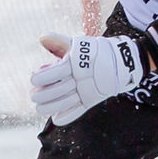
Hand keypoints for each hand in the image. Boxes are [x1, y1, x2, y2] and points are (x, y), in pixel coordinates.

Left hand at [29, 34, 145, 125]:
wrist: (124, 61)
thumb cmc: (96, 51)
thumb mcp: (80, 44)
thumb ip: (59, 42)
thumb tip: (42, 39)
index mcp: (76, 63)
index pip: (55, 73)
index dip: (41, 77)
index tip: (33, 79)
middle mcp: (82, 78)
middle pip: (58, 90)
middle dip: (42, 94)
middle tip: (33, 95)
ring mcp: (88, 90)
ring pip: (66, 102)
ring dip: (50, 107)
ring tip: (39, 108)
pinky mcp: (93, 99)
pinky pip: (80, 110)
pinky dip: (68, 116)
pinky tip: (56, 119)